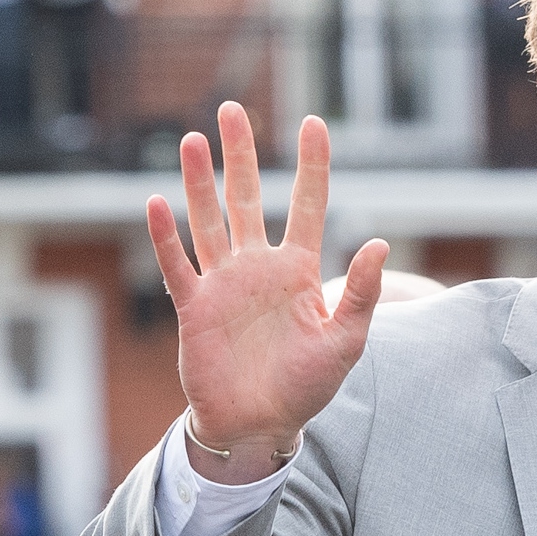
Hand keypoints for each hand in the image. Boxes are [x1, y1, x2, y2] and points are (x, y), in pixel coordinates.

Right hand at [147, 105, 388, 483]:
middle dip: (240, 154)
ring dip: (200, 182)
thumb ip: (362, 294)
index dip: (312, 165)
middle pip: (248, 198)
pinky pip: (178, 265)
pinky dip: (166, 237)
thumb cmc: (306, 386)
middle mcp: (259, 268)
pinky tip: (155, 203)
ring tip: (193, 140)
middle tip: (231, 109)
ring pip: (209, 222)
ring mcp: (224, 285)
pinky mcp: (195, 308)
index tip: (313, 123)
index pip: (309, 205)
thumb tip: (380, 244)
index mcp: (300, 271)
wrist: (260, 426)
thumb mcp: (346, 342)